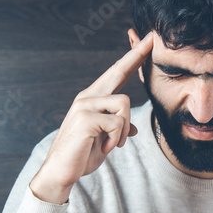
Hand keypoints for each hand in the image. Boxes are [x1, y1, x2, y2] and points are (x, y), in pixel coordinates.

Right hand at [30, 33, 153, 203]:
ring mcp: (85, 105)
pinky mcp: (85, 119)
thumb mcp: (105, 140)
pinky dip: (116, 139)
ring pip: (124, 104)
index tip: (147, 41)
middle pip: (118, 71)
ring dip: (124, 128)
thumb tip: (134, 129)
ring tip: (113, 143)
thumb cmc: (81, 155)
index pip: (117, 74)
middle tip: (151, 39)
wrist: (61, 172)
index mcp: (93, 98)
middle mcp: (88, 97)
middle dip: (136, 55)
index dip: (132, 57)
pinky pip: (118, 123)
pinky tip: (105, 148)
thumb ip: (117, 129)